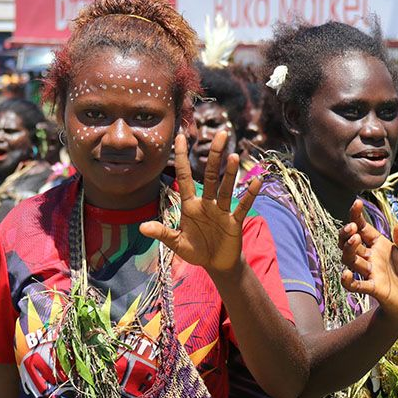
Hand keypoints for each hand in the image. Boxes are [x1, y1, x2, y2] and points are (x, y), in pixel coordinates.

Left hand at [139, 132, 260, 277]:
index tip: (180, 136)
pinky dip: (249, 195)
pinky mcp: (234, 222)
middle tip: (221, 134)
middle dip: (214, 155)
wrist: (216, 264)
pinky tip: (255, 182)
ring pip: (226, 188)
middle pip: (210, 175)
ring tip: (233, 156)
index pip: (185, 176)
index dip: (182, 157)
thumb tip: (142, 227)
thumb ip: (163, 233)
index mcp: (190, 205)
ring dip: (229, 173)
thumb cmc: (196, 251)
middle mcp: (207, 203)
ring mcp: (222, 211)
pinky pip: (242, 206)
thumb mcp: (177, 244)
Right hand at [339, 199, 397, 324]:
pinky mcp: (373, 288)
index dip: (356, 216)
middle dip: (347, 234)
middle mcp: (370, 257)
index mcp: (378, 245)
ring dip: (349, 250)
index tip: (356, 203)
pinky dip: (349, 281)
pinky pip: (356, 285)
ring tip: (354, 240)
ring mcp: (370, 272)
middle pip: (349, 243)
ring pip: (350, 259)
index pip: (362, 227)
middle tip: (353, 228)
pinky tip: (345, 274)